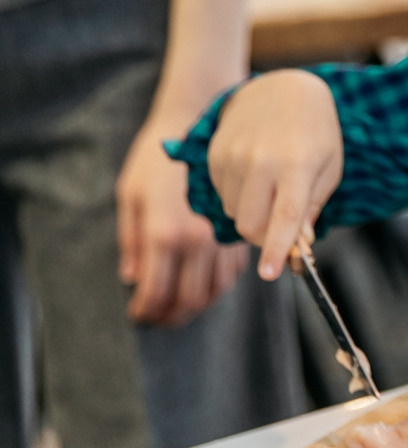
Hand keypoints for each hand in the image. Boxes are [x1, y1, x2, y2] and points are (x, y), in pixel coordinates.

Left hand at [116, 124, 245, 324]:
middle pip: (190, 298)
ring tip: (179, 308)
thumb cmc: (155, 161)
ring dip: (197, 306)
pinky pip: (233, 272)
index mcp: (164, 234)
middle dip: (172, 316)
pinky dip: (217, 286)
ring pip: (216, 289)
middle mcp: (197, 241)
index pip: (156, 291)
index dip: (147, 310)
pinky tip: (203, 284)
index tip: (139, 316)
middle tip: (159, 319)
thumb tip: (131, 277)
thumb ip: (130, 240)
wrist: (195, 128)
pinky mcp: (237, 231)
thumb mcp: (129, 196)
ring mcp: (222, 238)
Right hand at [206, 72, 343, 280]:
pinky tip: (254, 176)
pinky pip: (221, 197)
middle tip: (282, 228)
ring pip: (233, 214)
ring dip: (252, 215)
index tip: (272, 273)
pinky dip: (238, 199)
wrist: (282, 88)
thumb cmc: (315, 132)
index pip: (284, 217)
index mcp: (296, 164)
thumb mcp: (329, 167)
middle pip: (251, 225)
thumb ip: (312, 208)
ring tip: (271, 188)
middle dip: (266, 237)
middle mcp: (260, 161)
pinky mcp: (214, 155)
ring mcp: (232, 156)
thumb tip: (299, 246)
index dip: (277, 249)